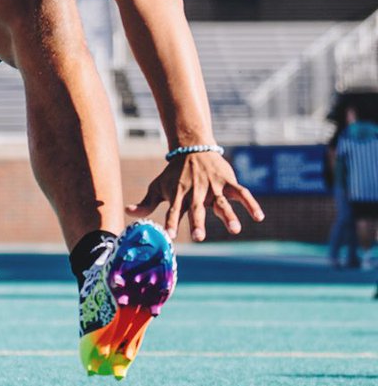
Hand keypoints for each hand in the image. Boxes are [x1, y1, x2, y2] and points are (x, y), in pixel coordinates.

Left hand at [126, 151, 263, 241]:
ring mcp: (213, 186)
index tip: (169, 236)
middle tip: (199, 238)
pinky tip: (259, 217)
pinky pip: (242, 193)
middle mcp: (196, 191)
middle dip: (197, 222)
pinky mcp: (228, 182)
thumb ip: (146, 204)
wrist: (192, 147)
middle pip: (197, 208)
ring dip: (228, 215)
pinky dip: (251, 204)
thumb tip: (126, 213)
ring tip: (235, 230)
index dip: (171, 222)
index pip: (173, 210)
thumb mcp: (158, 186)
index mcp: (178, 193)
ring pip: (222, 202)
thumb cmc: (173, 173)